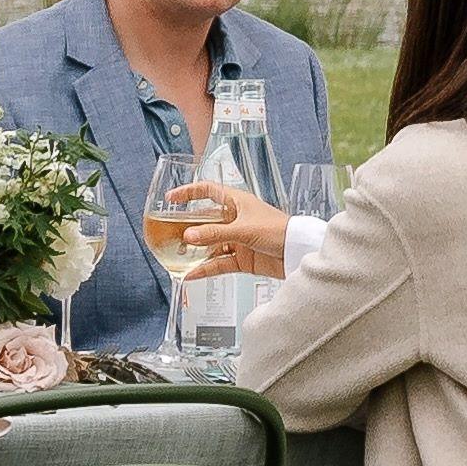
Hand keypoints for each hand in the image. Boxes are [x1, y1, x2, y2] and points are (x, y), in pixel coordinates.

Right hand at [153, 177, 288, 279]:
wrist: (299, 252)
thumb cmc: (279, 231)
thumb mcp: (244, 229)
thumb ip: (215, 233)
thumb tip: (188, 236)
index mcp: (237, 203)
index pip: (209, 191)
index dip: (190, 192)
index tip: (171, 198)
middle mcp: (235, 220)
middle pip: (204, 221)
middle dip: (186, 228)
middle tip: (168, 235)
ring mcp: (237, 240)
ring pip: (209, 244)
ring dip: (193, 251)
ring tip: (175, 256)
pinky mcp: (242, 258)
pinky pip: (218, 263)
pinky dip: (205, 269)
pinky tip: (189, 274)